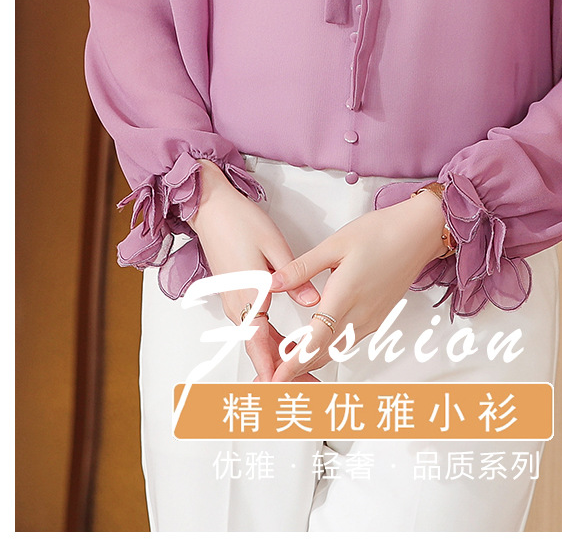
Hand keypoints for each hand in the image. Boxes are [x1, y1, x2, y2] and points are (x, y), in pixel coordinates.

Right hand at [190, 160, 320, 380]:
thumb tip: (314, 303)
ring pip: (257, 337)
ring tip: (302, 370)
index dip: (273, 369)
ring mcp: (234, 299)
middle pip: (259, 347)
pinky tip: (286, 343)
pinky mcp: (236, 292)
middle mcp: (237, 304)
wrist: (210, 207)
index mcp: (247, 295)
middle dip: (281, 370)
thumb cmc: (239, 221)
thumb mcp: (273, 245)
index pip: (259, 344)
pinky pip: (253, 324)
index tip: (284, 391)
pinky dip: (270, 339)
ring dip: (277, 355)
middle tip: (307, 386)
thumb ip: (295, 277)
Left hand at [267, 191, 447, 380]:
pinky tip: (316, 345)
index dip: (293, 363)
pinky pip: (349, 342)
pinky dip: (329, 349)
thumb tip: (273, 283)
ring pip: (336, 350)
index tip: (276, 379)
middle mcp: (360, 315)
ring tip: (286, 364)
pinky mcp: (378, 318)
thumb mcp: (335, 243)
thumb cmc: (382, 233)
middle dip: (295, 369)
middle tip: (270, 377)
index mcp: (345, 296)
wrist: (419, 233)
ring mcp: (371, 320)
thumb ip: (302, 267)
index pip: (315, 340)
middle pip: (323, 352)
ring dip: (311, 360)